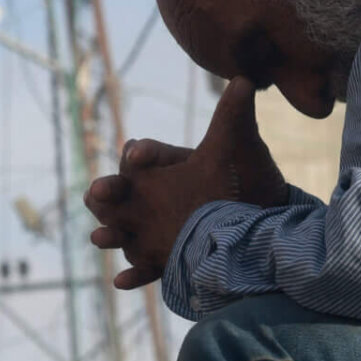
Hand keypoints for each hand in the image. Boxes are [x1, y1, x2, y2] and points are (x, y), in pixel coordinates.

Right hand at [86, 77, 287, 288]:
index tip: (137, 156)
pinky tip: (121, 281)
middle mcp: (151, 196)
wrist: (263, 218)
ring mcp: (153, 229)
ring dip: (109, 234)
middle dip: (107, 194)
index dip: (140, 156)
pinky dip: (133, 275)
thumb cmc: (247, 177)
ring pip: (122, 231)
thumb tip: (245, 79)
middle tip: (98, 193)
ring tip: (100, 236)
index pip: (143, 156)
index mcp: (164, 166)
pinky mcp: (164, 258)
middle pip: (119, 194)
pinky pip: (144, 268)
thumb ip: (234, 116)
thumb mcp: (239, 146)